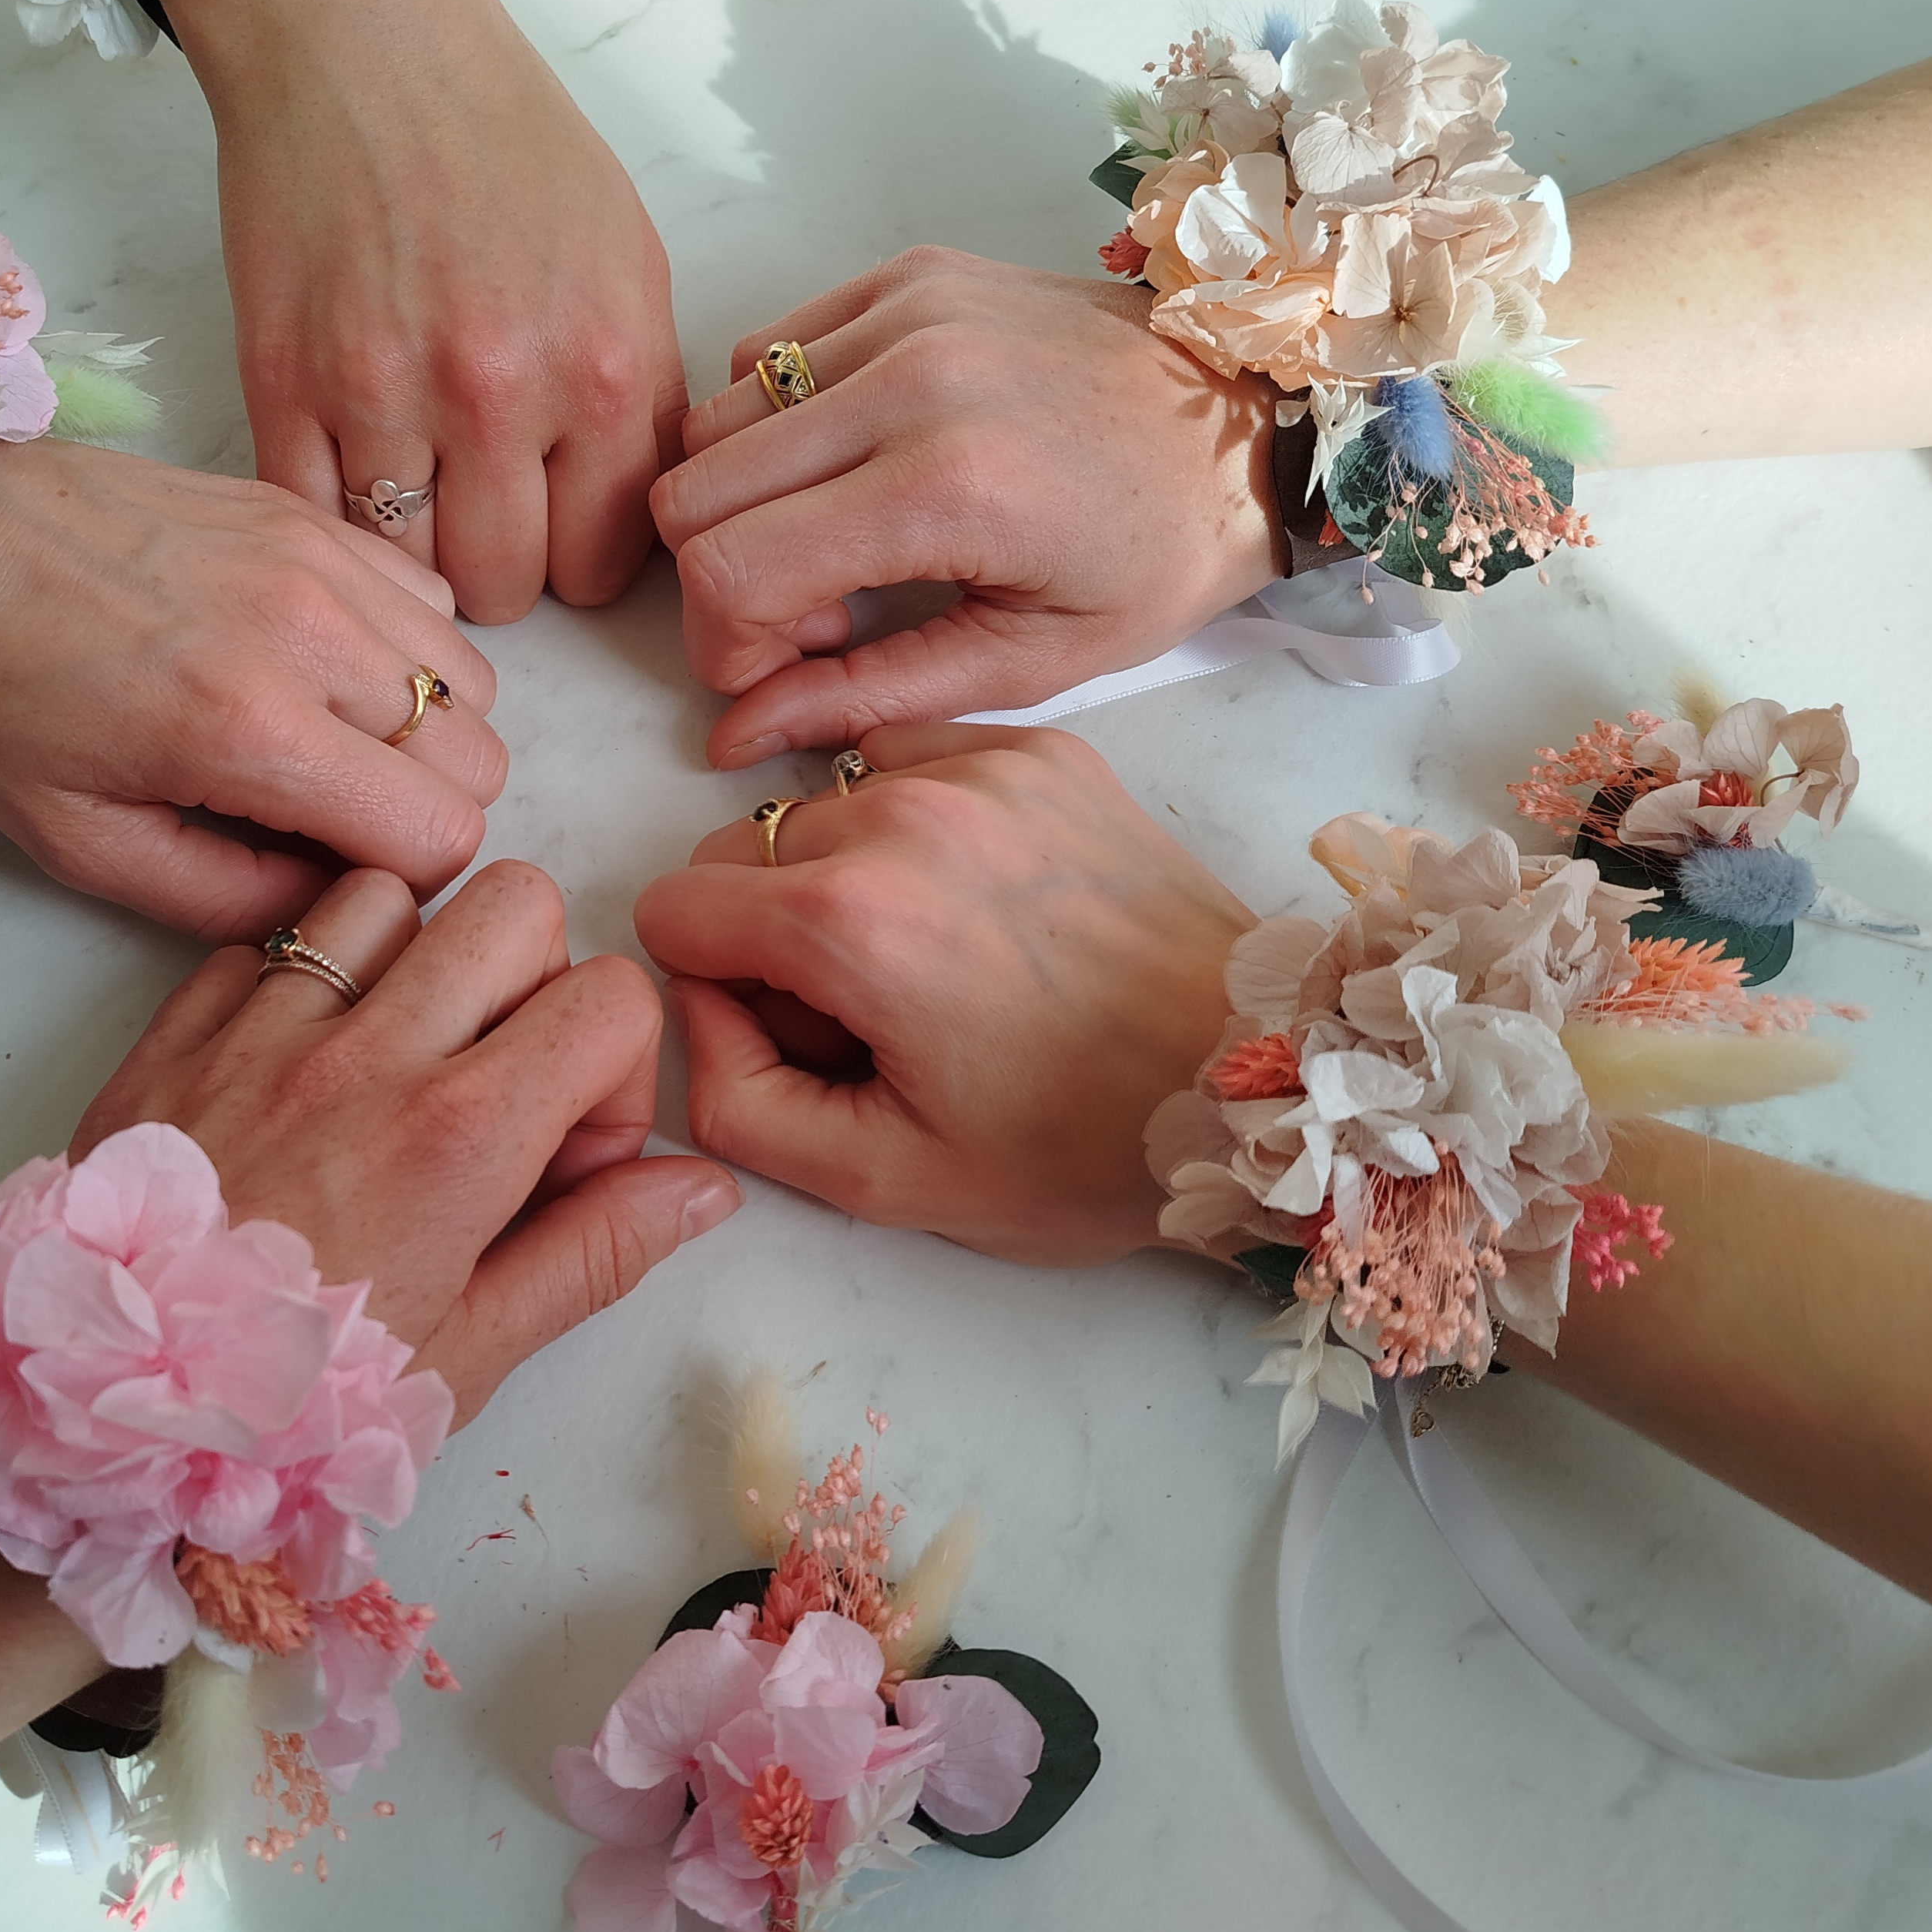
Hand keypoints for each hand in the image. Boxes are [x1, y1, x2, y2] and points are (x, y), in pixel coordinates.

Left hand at [0, 434, 504, 941]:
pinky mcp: (306, 513)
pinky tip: (316, 667)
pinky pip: (429, 602)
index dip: (400, 877)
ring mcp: (319, 558)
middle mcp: (311, 631)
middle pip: (478, 760)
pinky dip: (401, 649)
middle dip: (418, 808)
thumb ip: (226, 899)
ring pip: (471, 680)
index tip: (327, 867)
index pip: (442, 835)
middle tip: (321, 812)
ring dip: (419, 728)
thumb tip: (331, 902)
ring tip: (321, 737)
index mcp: (248, 726)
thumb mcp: (79, 845)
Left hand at [70, 861, 741, 1420]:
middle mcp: (367, 1055)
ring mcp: (264, 1028)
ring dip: (413, 958)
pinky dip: (302, 979)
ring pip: (388, 893)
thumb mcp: (467, 1354)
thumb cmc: (292, 1401)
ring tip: (395, 1059)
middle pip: (515, 902)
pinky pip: (268, 938)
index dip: (616, 1069)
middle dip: (534, 979)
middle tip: (495, 1082)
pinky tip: (301, 1070)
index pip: (613, 996)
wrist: (101, 1408)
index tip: (567, 1149)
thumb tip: (701, 1187)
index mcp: (458, 1139)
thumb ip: (593, 1254)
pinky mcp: (181, 1027)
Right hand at [157, 0, 683, 622]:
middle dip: (498, 565)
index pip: (604, 562)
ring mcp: (383, 392)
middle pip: (506, 589)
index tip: (557, 523)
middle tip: (479, 507)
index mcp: (601, 364)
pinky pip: (316, 521)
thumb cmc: (502, 138)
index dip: (579, 555)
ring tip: (415, 487)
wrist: (362, 38)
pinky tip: (351, 472)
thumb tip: (629, 512)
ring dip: (413, 549)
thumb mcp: (623, 257)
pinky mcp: (283, 383)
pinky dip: (334, 517)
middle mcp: (499, 393)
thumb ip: (635, 395)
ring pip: (407, 575)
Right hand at [630, 725, 1255, 1265]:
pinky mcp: (1042, 750)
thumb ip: (734, 1103)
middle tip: (877, 1011)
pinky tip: (983, 900)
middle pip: (742, 849)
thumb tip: (698, 1006)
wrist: (1258, 1085)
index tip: (800, 1035)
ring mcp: (980, 767)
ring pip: (823, 799)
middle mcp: (903, 814)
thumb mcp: (883, 1181)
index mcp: (850, 921)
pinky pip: (909, 758)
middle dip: (775, 931)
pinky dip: (916, 819)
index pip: (673, 908)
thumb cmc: (1082, 1146)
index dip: (715, 988)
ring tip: (940, 953)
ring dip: (845, 868)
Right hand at [651, 248, 1285, 769]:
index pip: (730, 569)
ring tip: (835, 544)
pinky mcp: (907, 276)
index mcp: (947, 488)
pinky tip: (852, 468)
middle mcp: (910, 380)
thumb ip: (866, 696)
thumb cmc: (1160, 550)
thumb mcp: (1030, 660)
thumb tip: (731, 738)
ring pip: (711, 420)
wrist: (1254, 415)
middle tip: (812, 619)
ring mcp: (905, 313)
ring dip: (744, 503)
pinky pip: (763, 353)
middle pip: (693, 492)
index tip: (778, 674)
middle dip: (724, 580)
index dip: (723, 646)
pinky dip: (775, 424)